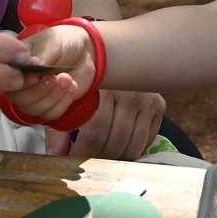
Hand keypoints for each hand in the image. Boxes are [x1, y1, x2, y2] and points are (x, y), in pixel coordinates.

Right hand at [4, 23, 97, 125]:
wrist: (84, 52)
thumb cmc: (63, 42)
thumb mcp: (52, 43)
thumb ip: (41, 55)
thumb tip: (29, 64)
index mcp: (16, 63)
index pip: (8, 80)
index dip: (23, 83)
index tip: (38, 76)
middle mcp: (22, 82)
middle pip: (20, 99)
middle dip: (41, 90)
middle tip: (54, 76)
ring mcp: (35, 95)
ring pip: (35, 109)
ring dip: (55, 96)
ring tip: (67, 78)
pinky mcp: (49, 105)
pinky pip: (51, 114)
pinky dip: (64, 101)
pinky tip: (71, 86)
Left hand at [46, 90, 167, 158]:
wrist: (115, 56)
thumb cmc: (90, 80)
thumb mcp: (72, 98)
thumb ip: (61, 128)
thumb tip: (56, 155)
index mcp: (106, 89)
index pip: (96, 133)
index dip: (82, 153)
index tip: (72, 161)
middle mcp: (131, 94)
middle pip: (115, 143)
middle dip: (97, 158)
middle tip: (86, 161)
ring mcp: (148, 100)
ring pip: (132, 147)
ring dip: (115, 158)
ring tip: (101, 155)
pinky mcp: (159, 106)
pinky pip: (145, 142)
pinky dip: (131, 149)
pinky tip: (118, 145)